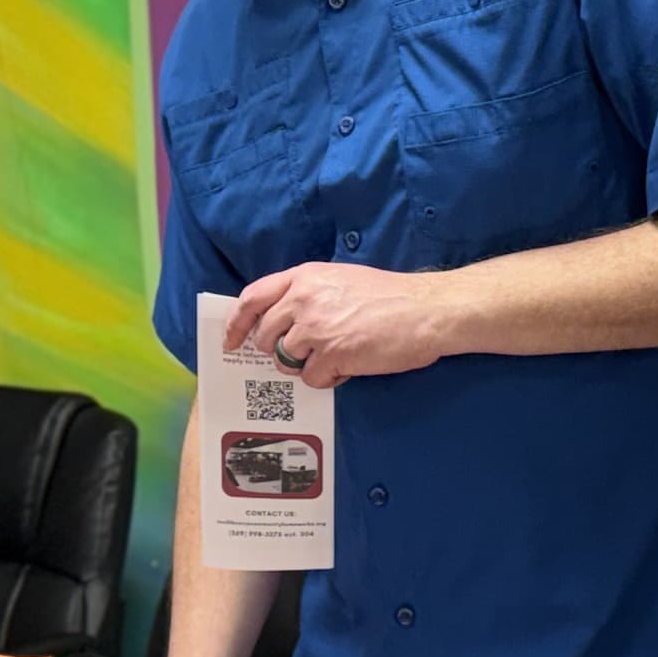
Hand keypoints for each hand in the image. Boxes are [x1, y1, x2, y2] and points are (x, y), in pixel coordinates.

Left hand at [222, 262, 451, 383]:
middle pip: (265, 336)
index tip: (231, 341)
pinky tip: (351, 366)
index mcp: (304, 277)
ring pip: (287, 360)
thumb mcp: (340, 279)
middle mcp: (303, 300)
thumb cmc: (390, 295)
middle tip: (304, 353)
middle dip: (279, 351)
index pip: (252, 298)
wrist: (426, 309)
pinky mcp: (333, 354)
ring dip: (308, 364)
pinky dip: (330, 378)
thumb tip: (284, 321)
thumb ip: (308, 294)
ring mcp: (316, 329)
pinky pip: (313, 378)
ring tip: (338, 355)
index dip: (236, 323)